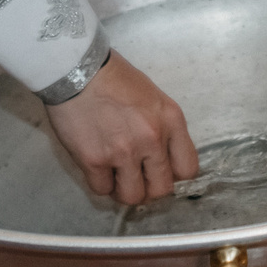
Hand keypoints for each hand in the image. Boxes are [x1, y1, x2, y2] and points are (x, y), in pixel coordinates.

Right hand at [44, 51, 198, 203]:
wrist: (77, 69)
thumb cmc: (115, 78)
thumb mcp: (153, 98)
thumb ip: (163, 128)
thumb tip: (162, 157)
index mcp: (171, 120)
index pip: (188, 168)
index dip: (174, 175)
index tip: (161, 171)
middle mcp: (152, 139)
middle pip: (161, 189)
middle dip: (149, 188)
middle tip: (137, 177)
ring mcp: (123, 152)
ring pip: (132, 196)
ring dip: (124, 190)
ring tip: (116, 176)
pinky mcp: (94, 160)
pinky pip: (102, 190)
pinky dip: (101, 183)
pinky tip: (98, 168)